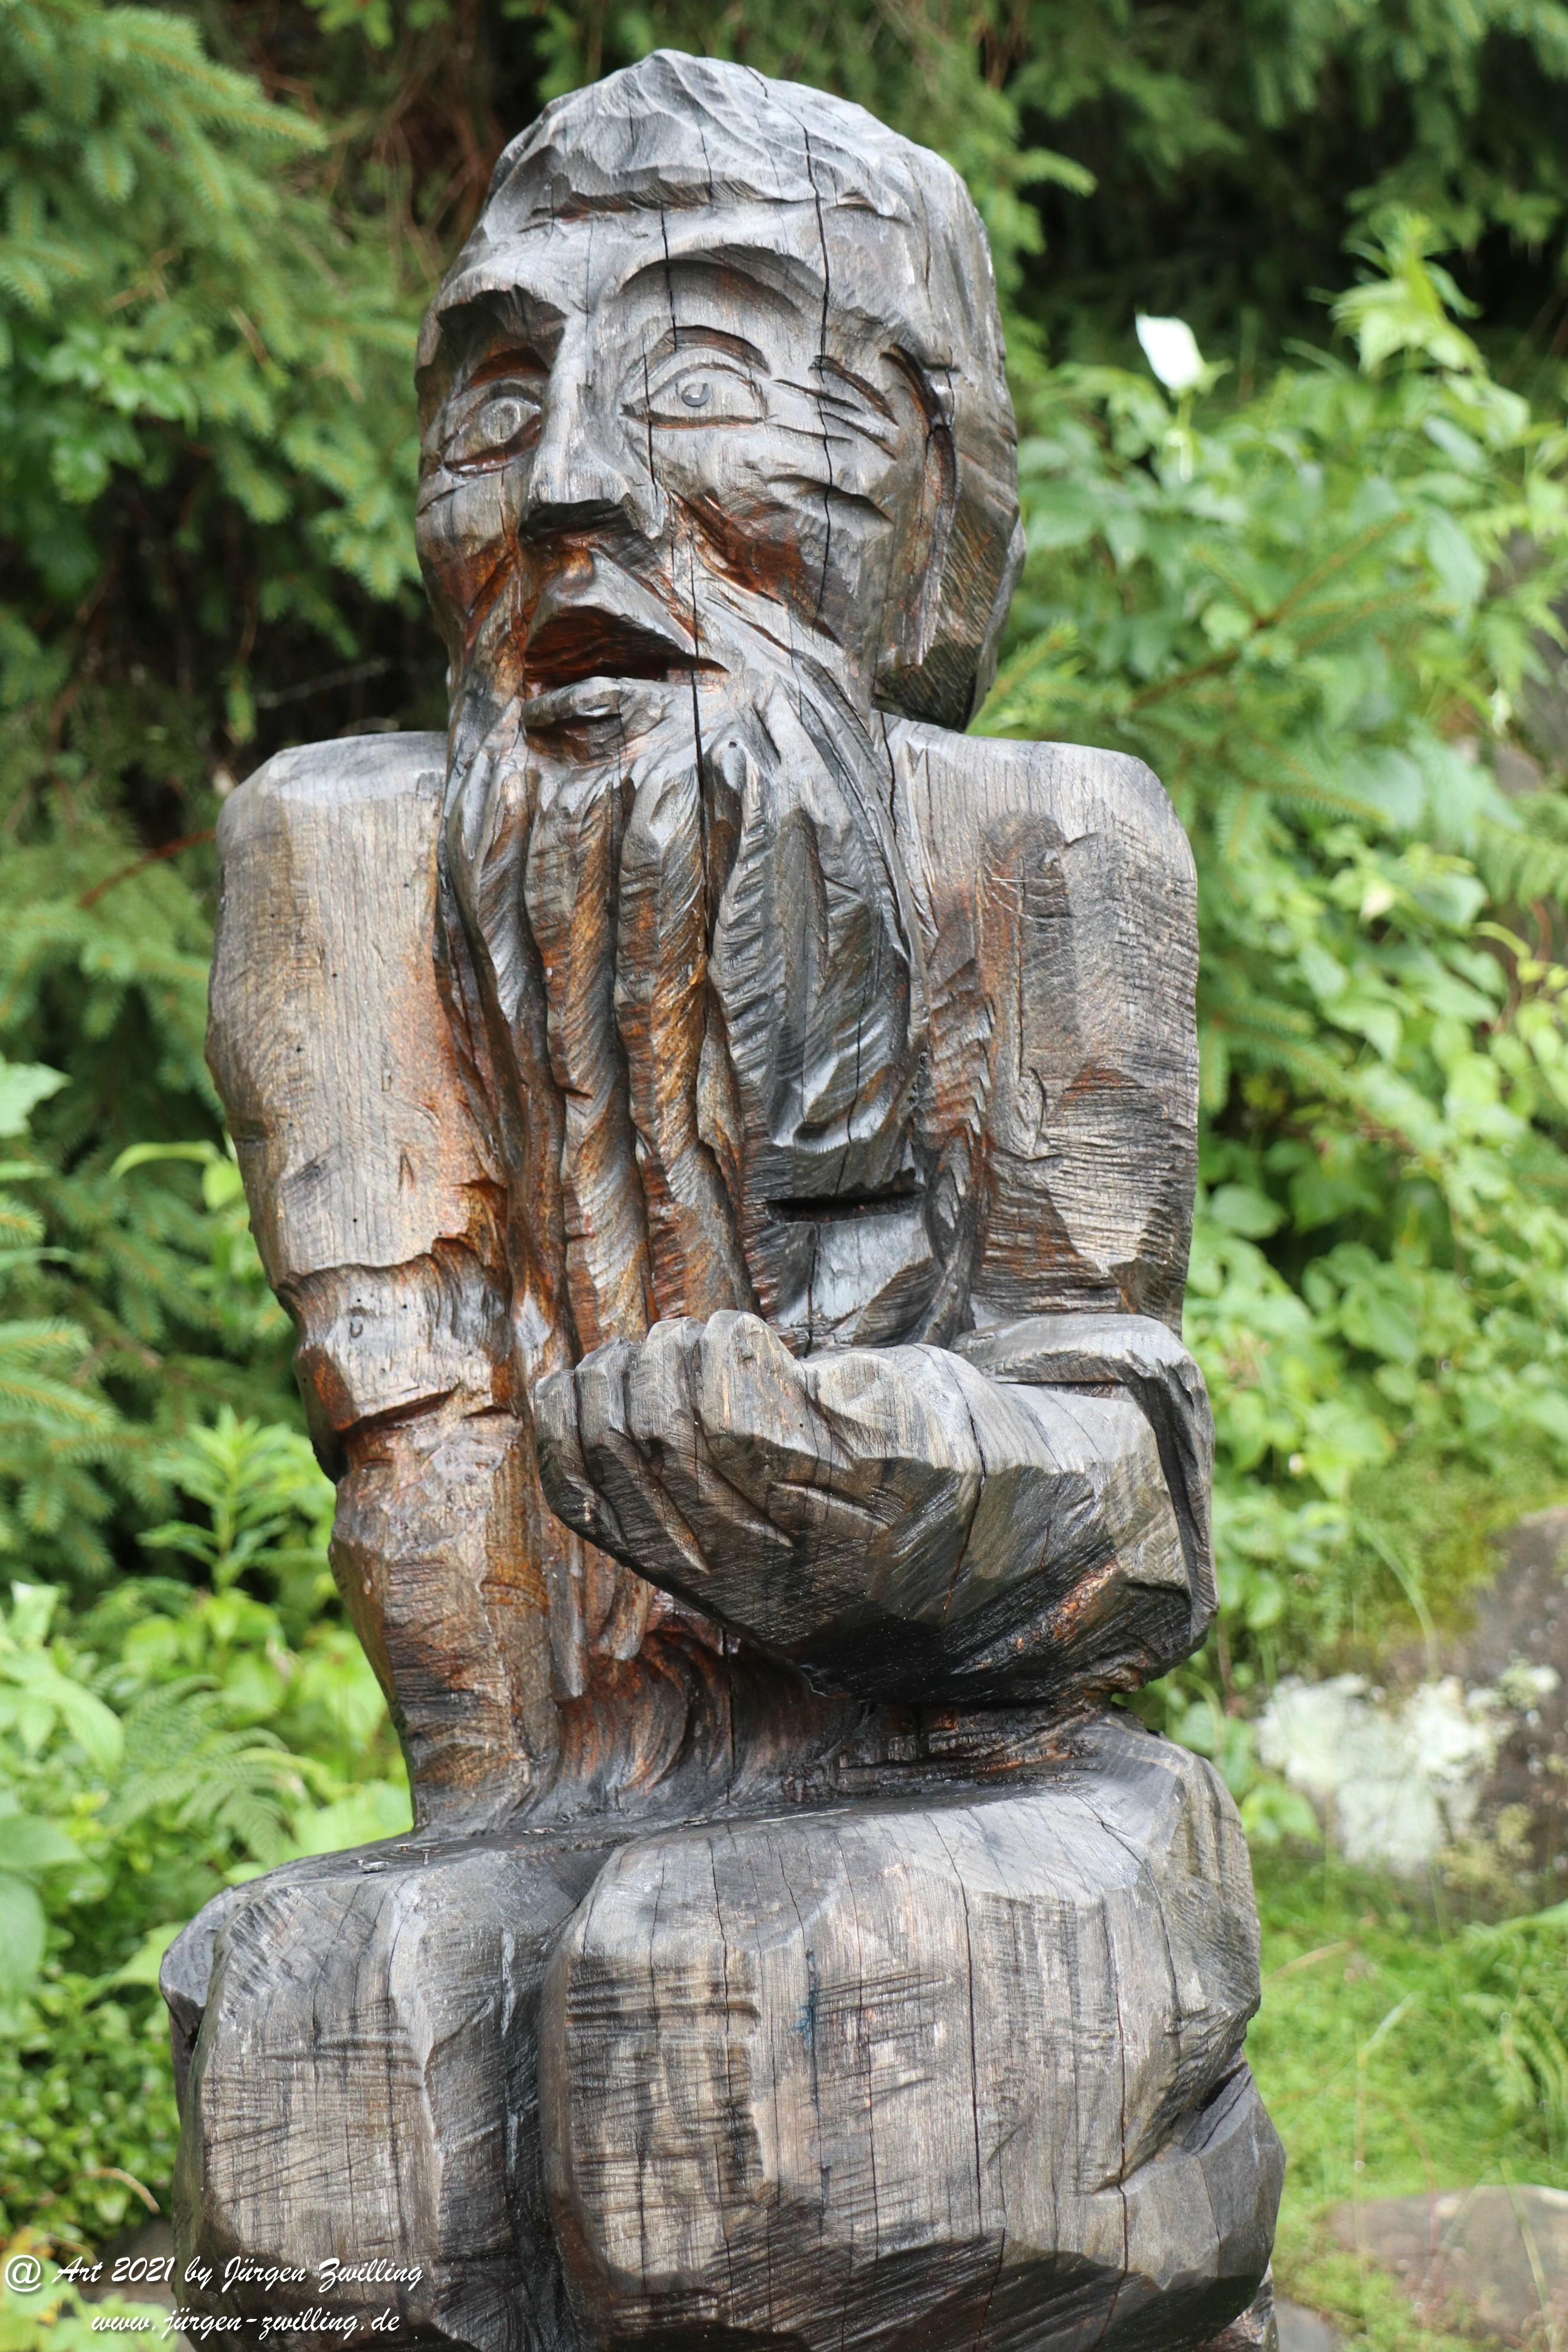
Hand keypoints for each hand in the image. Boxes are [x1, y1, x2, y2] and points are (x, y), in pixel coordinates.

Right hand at [534, 1310, 1187, 1698]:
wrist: (1031, 1534)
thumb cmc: (887, 1506)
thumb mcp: (773, 1519)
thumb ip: (697, 1490)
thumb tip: (592, 1407)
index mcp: (714, 1585)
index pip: (579, 1496)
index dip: (570, 1417)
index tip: (609, 1374)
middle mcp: (748, 1568)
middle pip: (625, 1443)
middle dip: (630, 1370)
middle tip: (680, 1346)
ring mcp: (804, 1520)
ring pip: (675, 1418)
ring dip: (685, 1351)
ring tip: (724, 1341)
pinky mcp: (861, 1468)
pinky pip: (745, 1401)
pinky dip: (730, 1353)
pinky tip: (760, 1345)